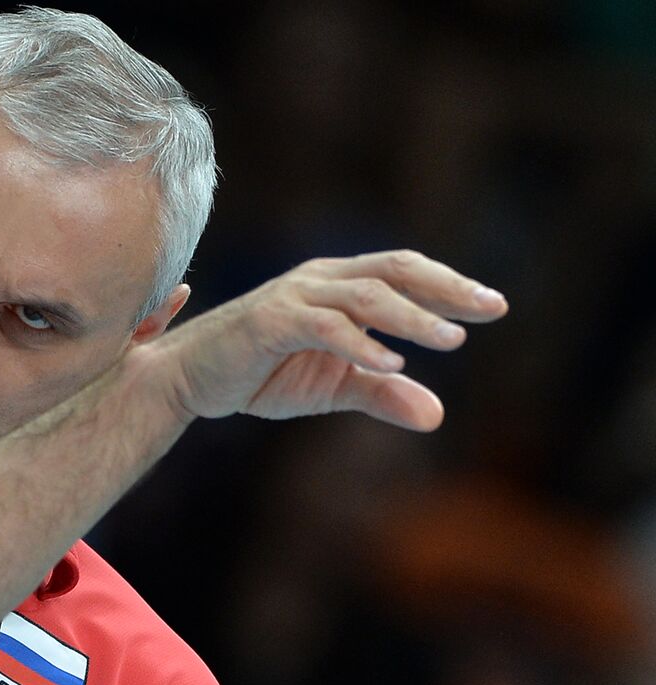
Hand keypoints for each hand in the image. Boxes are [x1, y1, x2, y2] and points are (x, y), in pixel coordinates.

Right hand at [164, 250, 508, 430]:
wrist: (189, 380)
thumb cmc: (259, 375)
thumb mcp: (331, 389)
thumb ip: (382, 393)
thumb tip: (437, 415)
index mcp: (338, 287)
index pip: (404, 274)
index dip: (450, 287)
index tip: (494, 307)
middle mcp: (320, 280)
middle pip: (395, 270)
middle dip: (446, 288)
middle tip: (491, 308)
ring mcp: (294, 297)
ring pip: (366, 294)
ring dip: (412, 317)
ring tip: (453, 340)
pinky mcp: (269, 322)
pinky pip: (325, 326)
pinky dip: (361, 343)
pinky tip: (392, 362)